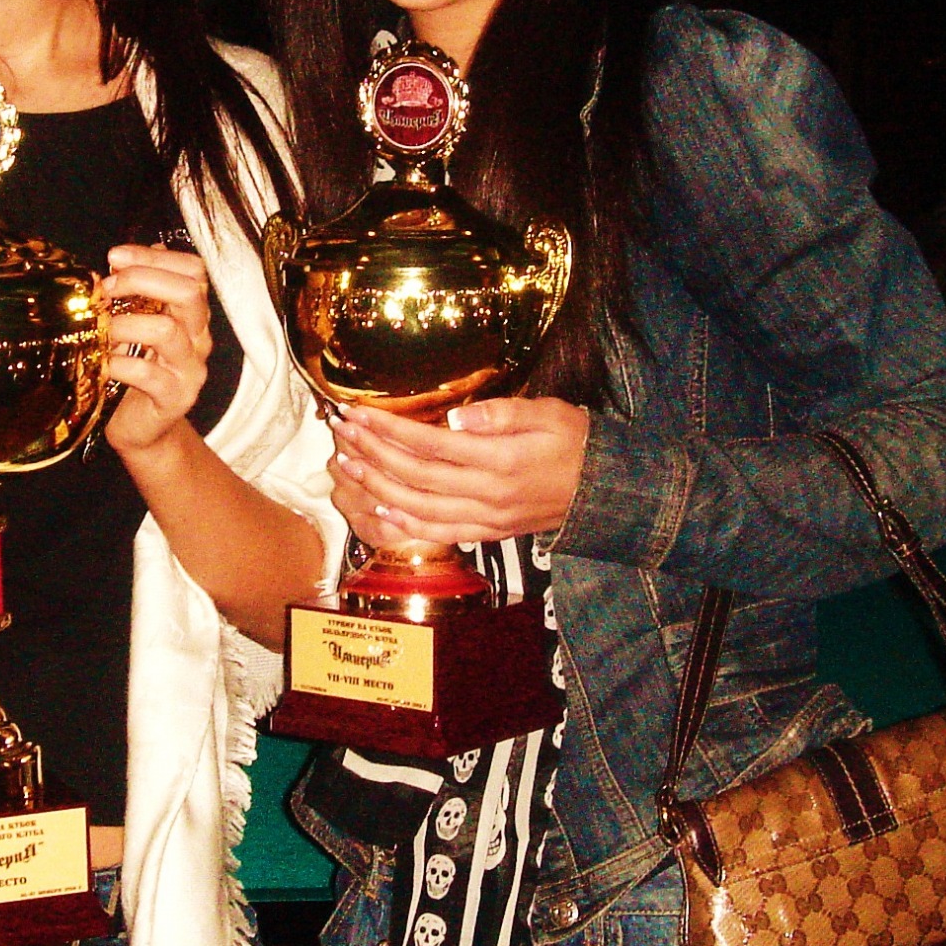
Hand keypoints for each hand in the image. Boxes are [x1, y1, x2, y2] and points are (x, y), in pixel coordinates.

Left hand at [100, 244, 213, 457]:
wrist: (142, 429)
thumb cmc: (135, 372)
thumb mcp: (135, 325)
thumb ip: (136, 294)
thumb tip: (122, 259)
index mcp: (191, 314)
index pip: (192, 270)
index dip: (153, 257)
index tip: (115, 257)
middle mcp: (198, 337)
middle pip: (188, 292)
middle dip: (141, 280)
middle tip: (106, 288)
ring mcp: (190, 369)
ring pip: (166, 330)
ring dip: (124, 324)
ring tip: (101, 329)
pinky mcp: (175, 398)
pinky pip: (147, 374)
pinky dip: (118, 363)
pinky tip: (103, 362)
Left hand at [329, 397, 588, 546]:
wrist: (604, 491)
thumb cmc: (576, 442)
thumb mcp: (548, 412)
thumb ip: (501, 413)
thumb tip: (454, 414)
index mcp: (500, 459)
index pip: (429, 443)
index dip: (388, 429)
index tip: (358, 413)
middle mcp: (488, 493)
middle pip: (415, 475)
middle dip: (371, 452)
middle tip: (341, 432)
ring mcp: (486, 518)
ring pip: (419, 507)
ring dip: (377, 487)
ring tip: (347, 465)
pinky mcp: (489, 533)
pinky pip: (440, 533)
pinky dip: (406, 523)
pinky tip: (379, 507)